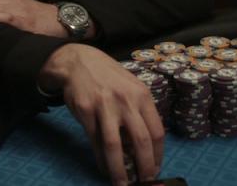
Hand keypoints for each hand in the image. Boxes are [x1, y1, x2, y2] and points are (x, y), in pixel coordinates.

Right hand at [40, 44, 163, 184]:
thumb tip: (148, 145)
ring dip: (119, 170)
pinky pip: (95, 142)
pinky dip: (101, 159)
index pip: (156, 131)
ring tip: (122, 183)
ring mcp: (105, 106)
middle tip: (144, 181)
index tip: (156, 168)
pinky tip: (104, 168)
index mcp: (142, 95)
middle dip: (144, 166)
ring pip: (115, 146)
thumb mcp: (131, 87)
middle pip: (140, 141)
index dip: (158, 155)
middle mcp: (126, 100)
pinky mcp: (86, 112)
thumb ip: (140, 111)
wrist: (79, 62)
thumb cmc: (109, 77)